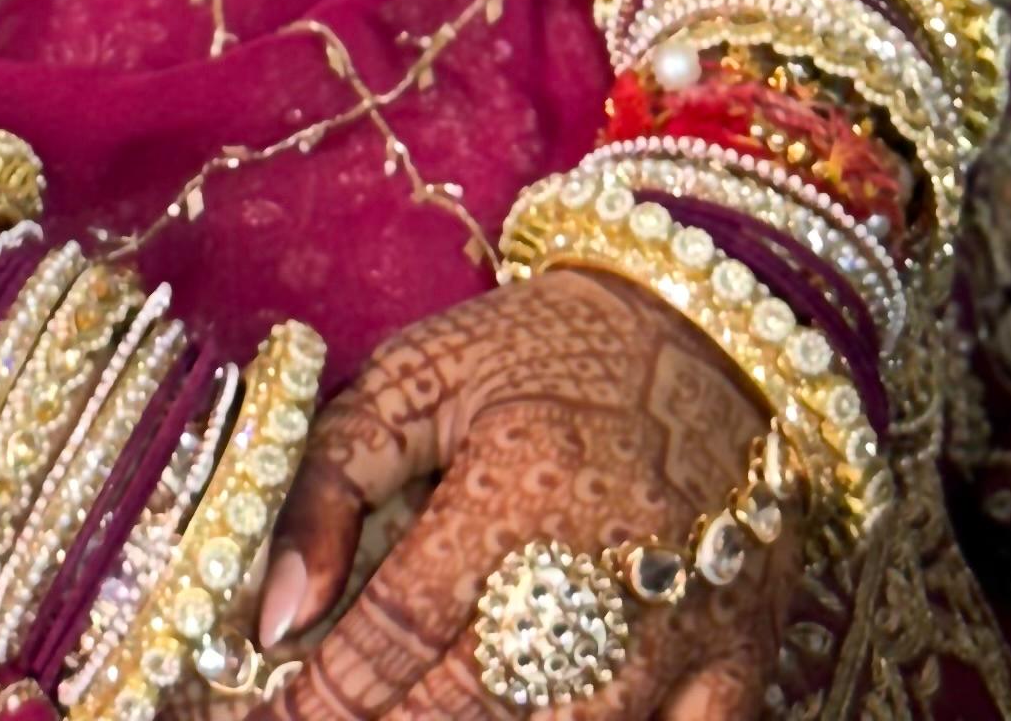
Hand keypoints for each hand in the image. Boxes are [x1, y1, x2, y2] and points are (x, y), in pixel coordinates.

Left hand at [259, 269, 799, 719]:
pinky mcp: (740, 652)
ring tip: (414, 720)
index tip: (269, 713)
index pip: (401, 624)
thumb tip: (277, 614)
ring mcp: (685, 620)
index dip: (327, 690)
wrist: (704, 328)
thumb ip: (335, 480)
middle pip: (474, 698)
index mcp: (518, 480)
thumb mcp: (420, 376)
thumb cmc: (544, 348)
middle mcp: (606, 561)